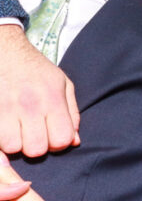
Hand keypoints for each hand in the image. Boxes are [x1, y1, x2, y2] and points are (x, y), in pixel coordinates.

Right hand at [0, 26, 79, 156]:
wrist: (5, 51)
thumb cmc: (36, 70)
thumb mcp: (62, 85)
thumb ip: (72, 113)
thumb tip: (74, 141)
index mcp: (53, 99)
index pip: (61, 139)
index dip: (58, 143)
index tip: (51, 135)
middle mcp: (30, 105)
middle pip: (36, 149)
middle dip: (36, 146)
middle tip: (32, 134)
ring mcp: (6, 108)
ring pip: (12, 147)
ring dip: (14, 143)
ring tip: (16, 130)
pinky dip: (0, 139)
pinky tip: (5, 127)